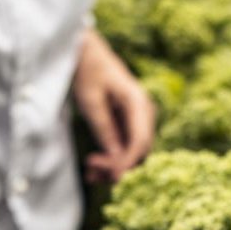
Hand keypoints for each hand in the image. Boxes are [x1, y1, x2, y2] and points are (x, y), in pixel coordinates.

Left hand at [75, 29, 156, 183]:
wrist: (87, 54)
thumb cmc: (88, 72)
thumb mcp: (90, 101)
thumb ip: (103, 128)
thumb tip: (114, 158)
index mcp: (138, 103)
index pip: (141, 141)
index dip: (126, 162)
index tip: (108, 174)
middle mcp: (143, 113)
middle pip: (140, 152)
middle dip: (118, 167)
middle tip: (90, 168)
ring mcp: (137, 120)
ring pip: (133, 154)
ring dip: (113, 168)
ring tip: (89, 175)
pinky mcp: (127, 125)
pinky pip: (124, 148)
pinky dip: (111, 160)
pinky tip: (92, 169)